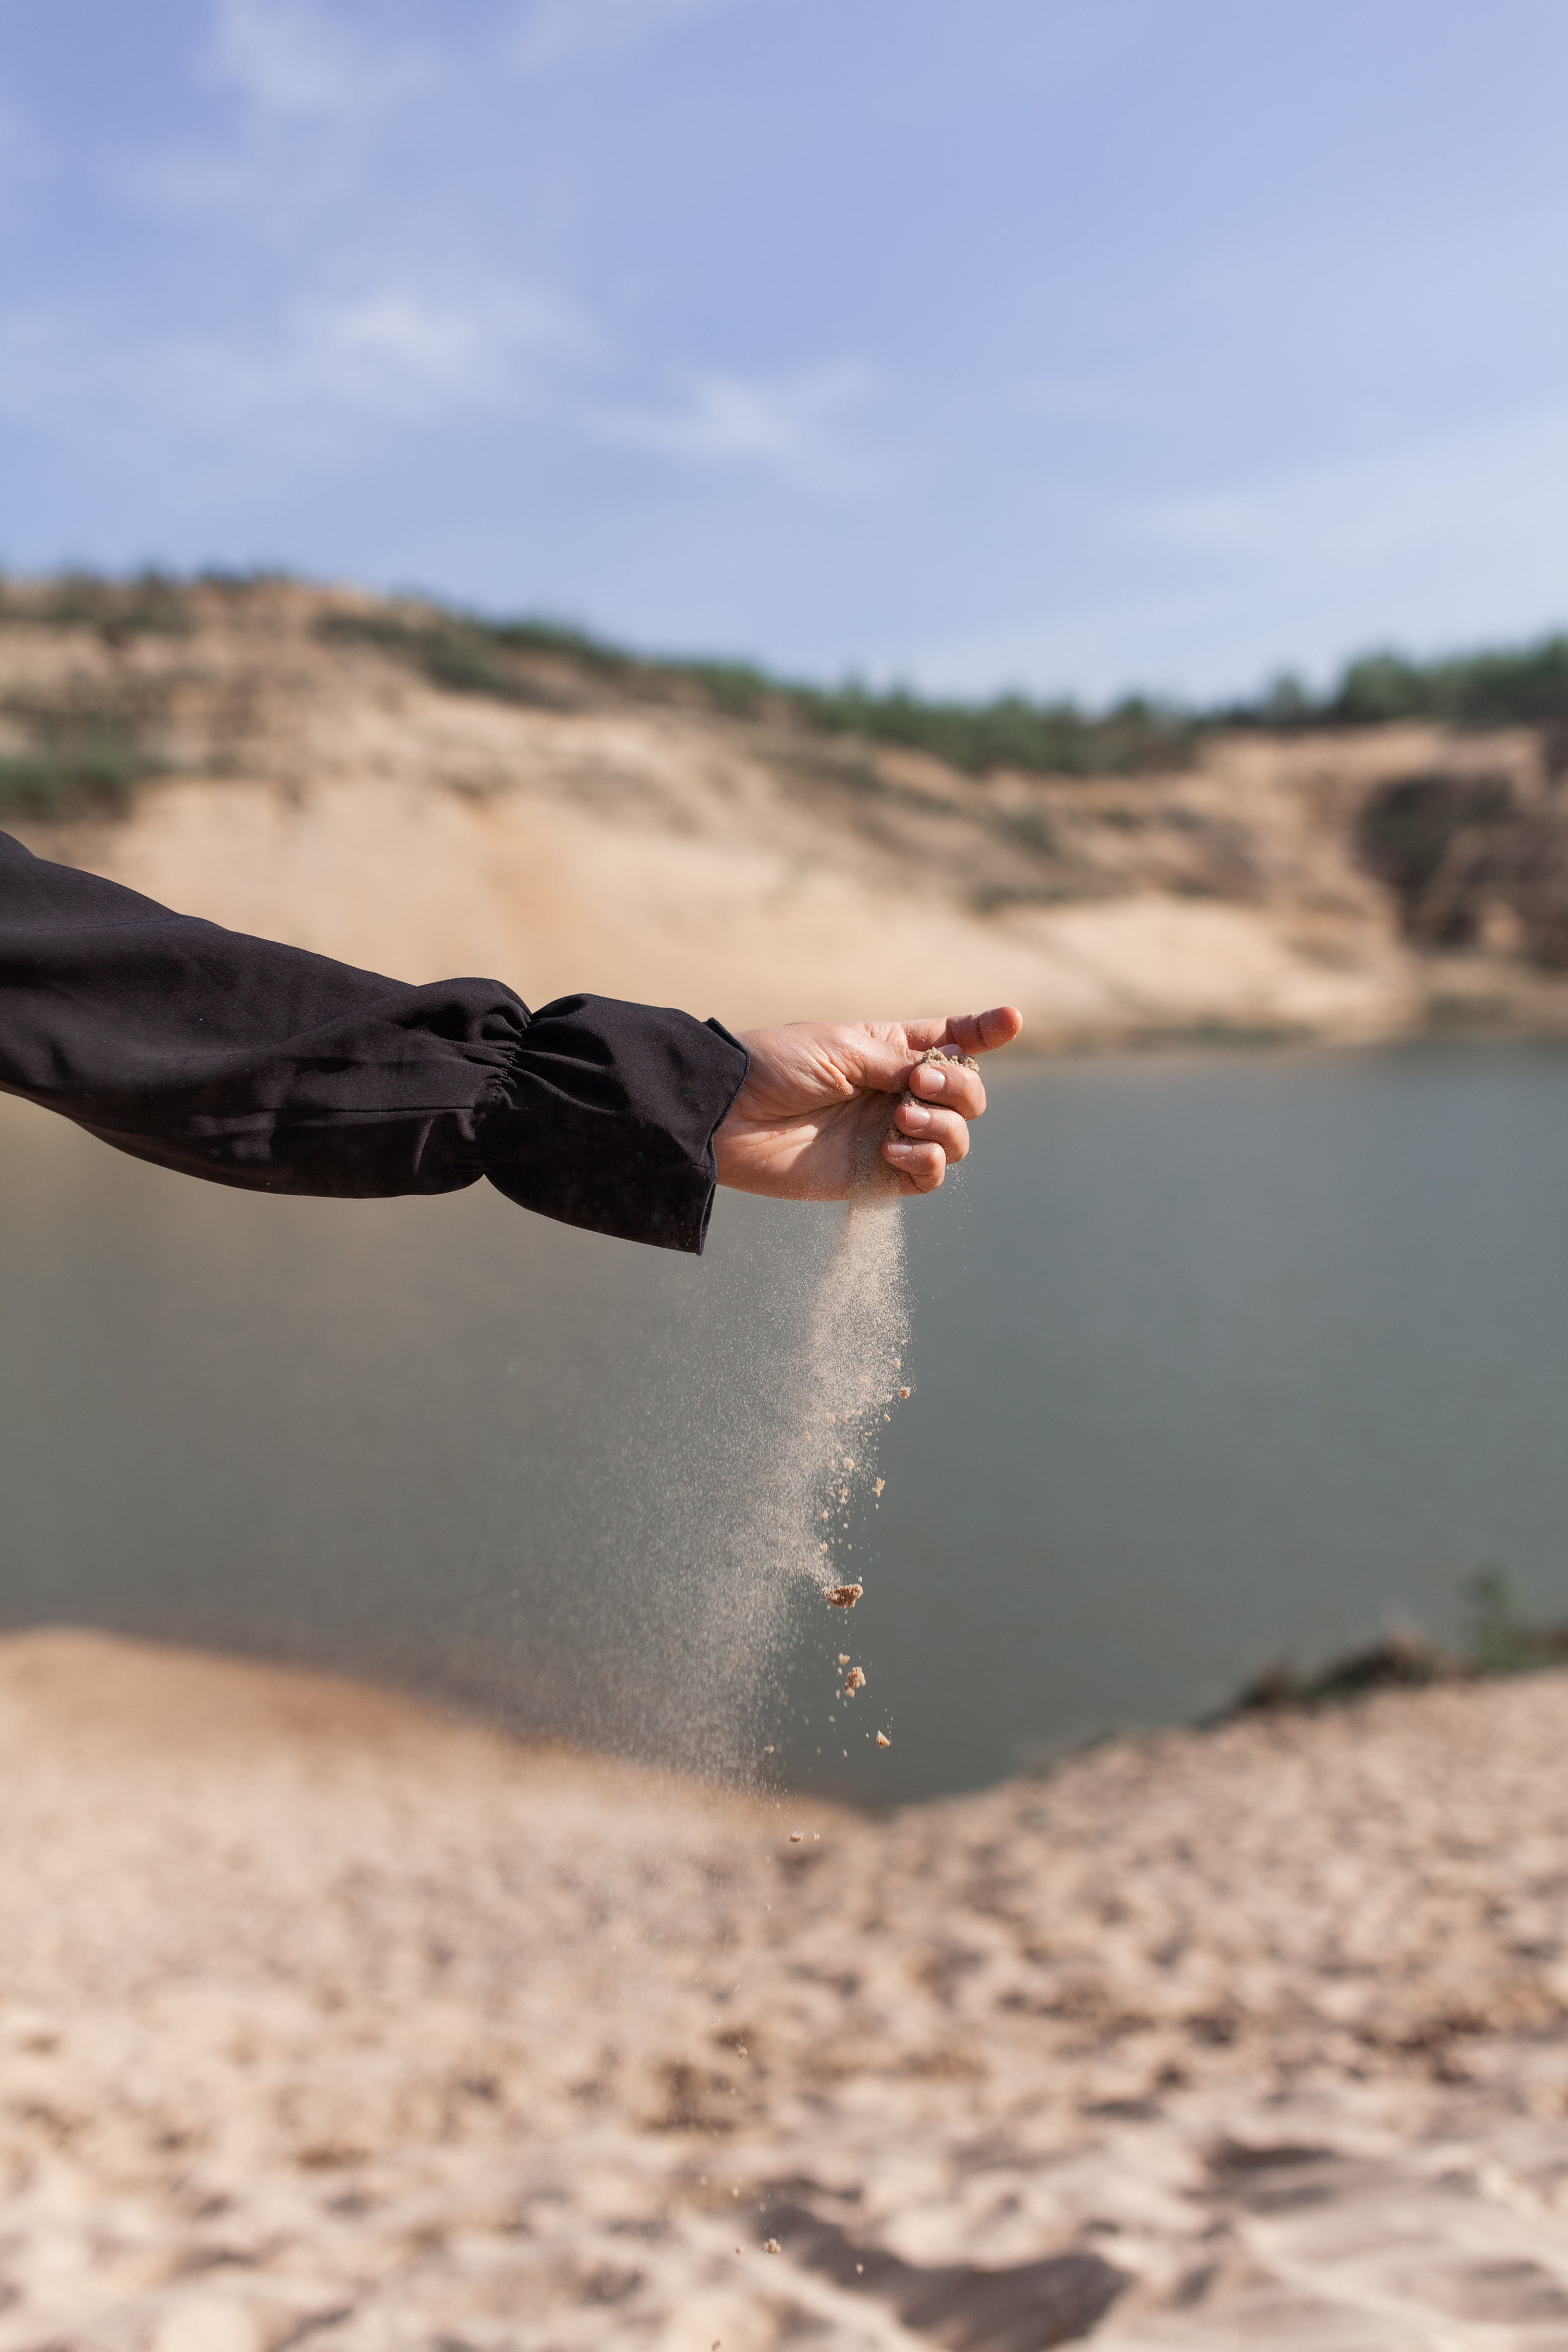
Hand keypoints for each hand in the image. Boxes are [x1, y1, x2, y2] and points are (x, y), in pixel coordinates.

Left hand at [714, 1006, 1022, 1200]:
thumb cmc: (775, 1066)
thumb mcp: (843, 1047)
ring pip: (957, 1137)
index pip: (953, 1040)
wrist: (727, 1116)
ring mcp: (890, 1135)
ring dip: (943, 1124)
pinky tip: (895, 1147)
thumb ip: (900, 1061)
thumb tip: (939, 1076)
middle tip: (917, 1085)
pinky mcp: (875, 1176)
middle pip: (967, 1093)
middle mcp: (898, 1092)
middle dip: (959, 1086)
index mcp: (890, 1050)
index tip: (1012, 1020)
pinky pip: (930, 1175)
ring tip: (900, 1116)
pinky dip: (926, 1160)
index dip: (985, 1031)